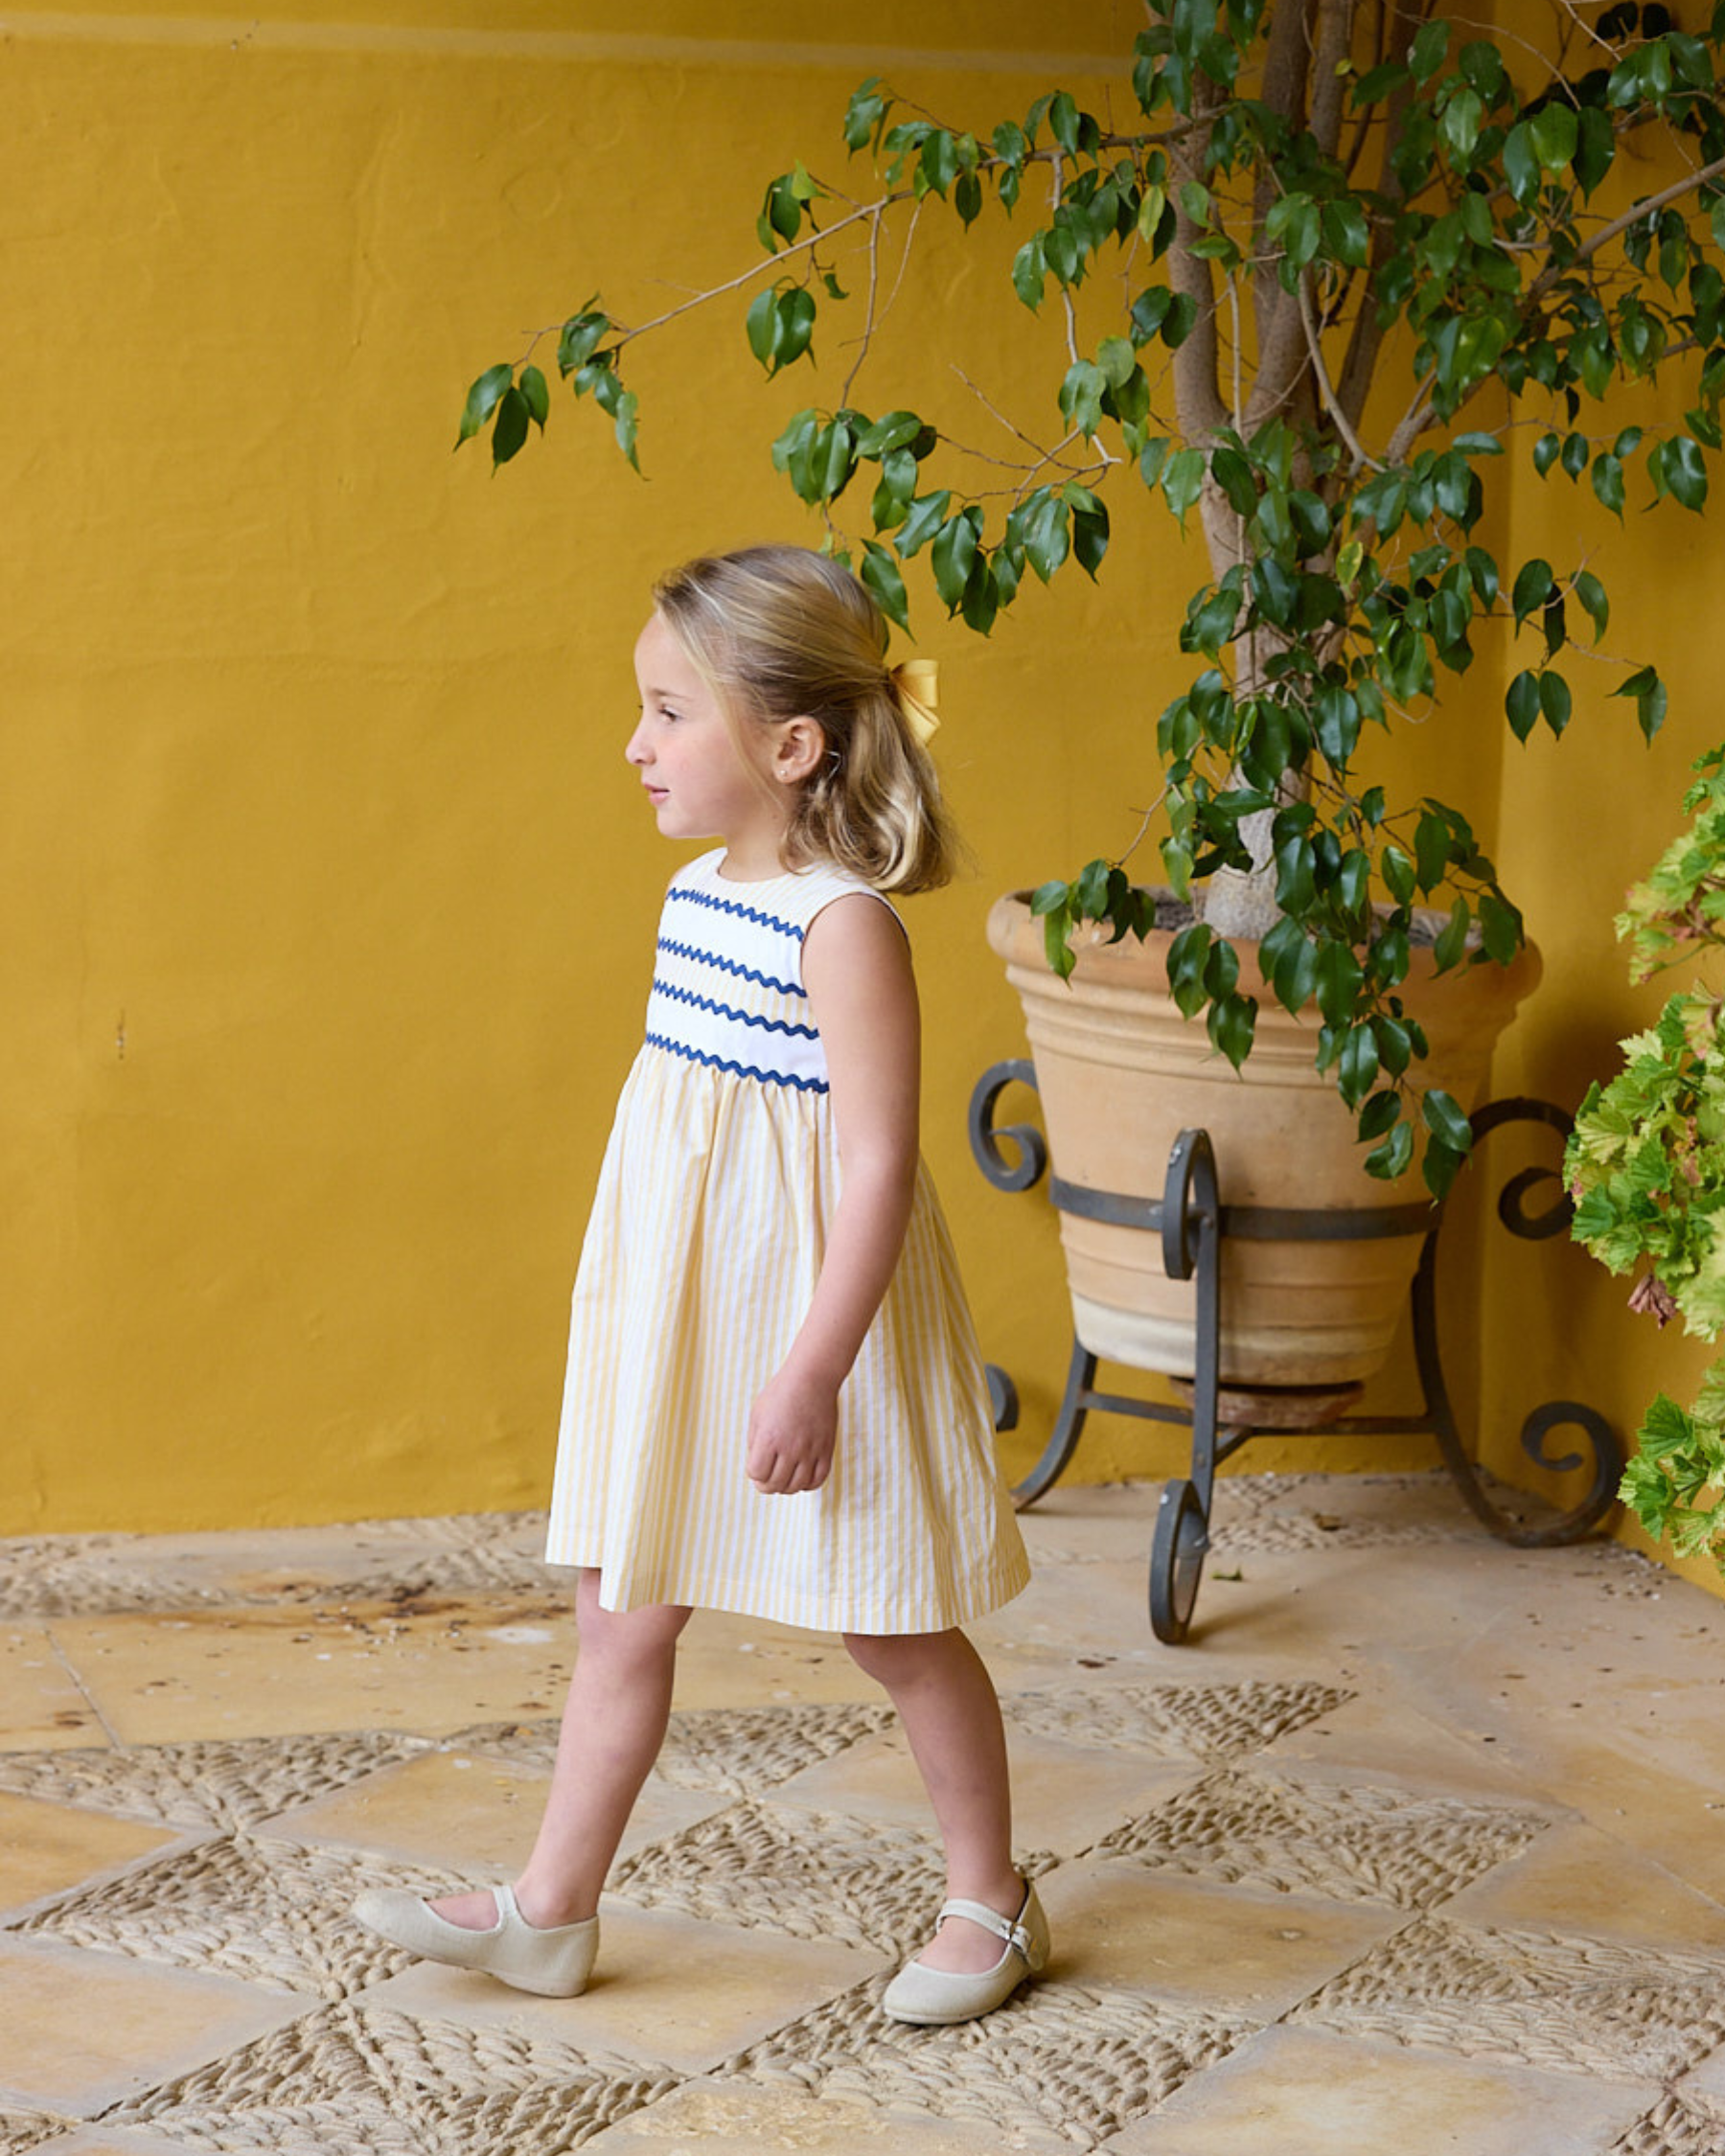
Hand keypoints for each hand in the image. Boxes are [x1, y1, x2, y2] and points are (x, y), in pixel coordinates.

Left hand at [745, 1366, 837, 1495]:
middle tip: (768, 1475)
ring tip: (783, 1476)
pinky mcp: (826, 1449)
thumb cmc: (781, 1394)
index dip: (754, 1473)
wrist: (812, 1378)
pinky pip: (818, 1480)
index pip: (757, 1474)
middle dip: (767, 1484)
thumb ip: (754, 1443)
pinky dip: (807, 1484)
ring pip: (796, 1486)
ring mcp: (810, 1450)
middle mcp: (790, 1447)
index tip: (757, 1463)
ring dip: (786, 1487)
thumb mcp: (758, 1414)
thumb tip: (757, 1471)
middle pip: (775, 1484)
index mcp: (769, 1437)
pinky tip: (801, 1476)